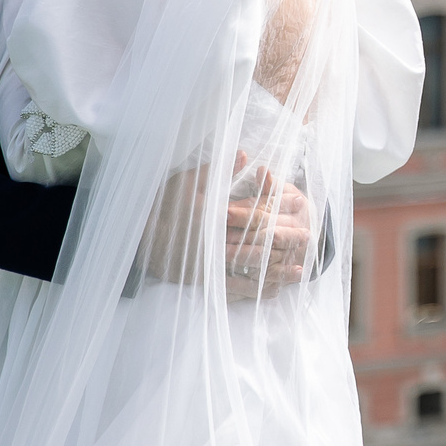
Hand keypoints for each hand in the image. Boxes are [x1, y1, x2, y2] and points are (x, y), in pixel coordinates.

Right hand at [137, 155, 317, 299]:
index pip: (254, 216)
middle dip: (285, 244)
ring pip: (250, 270)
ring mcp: (211, 266)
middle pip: (258, 245)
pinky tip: (271, 293)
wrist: (137, 239)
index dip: (278, 214)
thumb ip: (217, 169)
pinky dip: (255, 292)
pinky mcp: (205, 281)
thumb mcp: (185, 181)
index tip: (298, 209)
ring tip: (298, 272)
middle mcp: (216, 244)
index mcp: (214, 218)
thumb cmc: (162, 207)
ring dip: (276, 272)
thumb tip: (244, 152)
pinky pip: (234, 290)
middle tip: (307, 240)